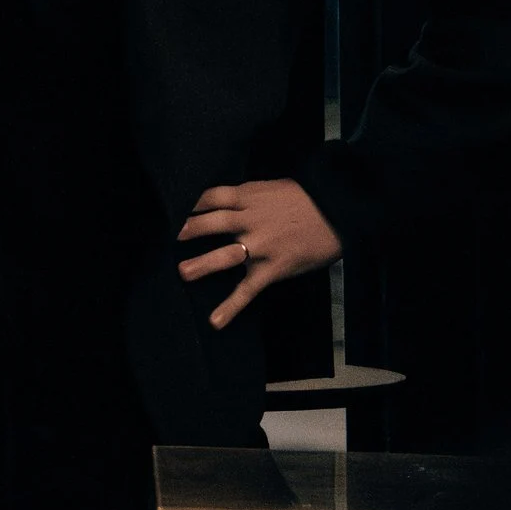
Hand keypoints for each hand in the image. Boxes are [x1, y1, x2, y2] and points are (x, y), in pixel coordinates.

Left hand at [175, 179, 342, 329]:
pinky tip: (216, 321)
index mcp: (248, 197)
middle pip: (211, 223)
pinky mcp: (272, 269)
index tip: (174, 208)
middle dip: (189, 230)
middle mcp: (250, 220)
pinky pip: (248, 290)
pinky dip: (232, 306)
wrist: (340, 211)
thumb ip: (245, 198)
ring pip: (225, 255)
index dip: (191, 203)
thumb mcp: (271, 189)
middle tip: (171, 236)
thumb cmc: (305, 199)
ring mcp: (261, 246)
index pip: (211, 197)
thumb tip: (221, 204)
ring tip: (183, 272)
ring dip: (202, 264)